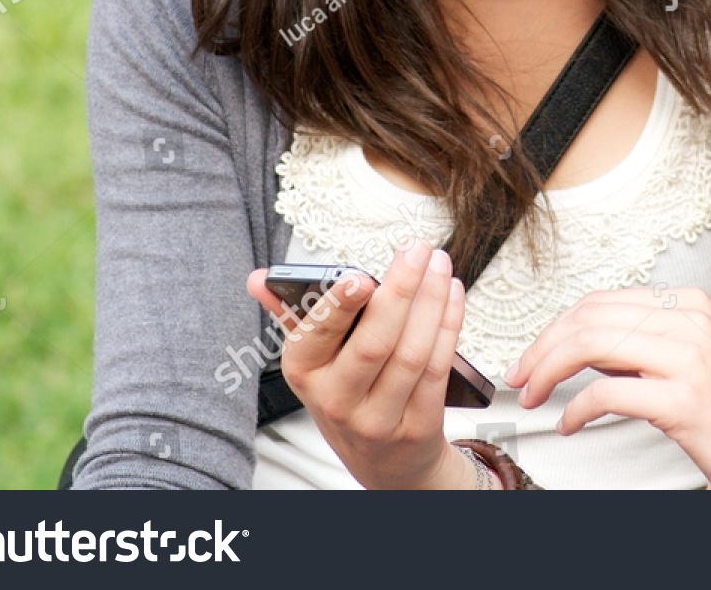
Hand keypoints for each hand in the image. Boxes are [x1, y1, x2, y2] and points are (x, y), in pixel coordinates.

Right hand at [246, 242, 476, 489]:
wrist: (384, 462)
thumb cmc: (348, 395)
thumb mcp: (313, 361)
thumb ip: (291, 314)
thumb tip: (258, 279)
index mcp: (305, 374)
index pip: (317, 337)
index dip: (340, 306)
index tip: (360, 276)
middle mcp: (338, 401)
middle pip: (374, 343)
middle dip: (401, 290)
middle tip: (418, 249)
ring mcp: (379, 419)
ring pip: (412, 354)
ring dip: (432, 302)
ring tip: (440, 264)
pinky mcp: (418, 427)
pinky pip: (438, 370)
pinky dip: (449, 326)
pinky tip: (452, 295)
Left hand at [504, 287, 710, 488]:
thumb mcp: (694, 359)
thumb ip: (643, 344)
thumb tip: (583, 344)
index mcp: (690, 304)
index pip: (601, 301)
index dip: (555, 328)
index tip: (532, 356)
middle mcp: (689, 320)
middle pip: (589, 317)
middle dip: (542, 348)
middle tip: (521, 378)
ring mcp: (689, 357)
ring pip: (591, 345)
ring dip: (549, 372)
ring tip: (534, 398)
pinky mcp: (684, 399)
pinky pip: (606, 393)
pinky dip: (574, 410)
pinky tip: (568, 425)